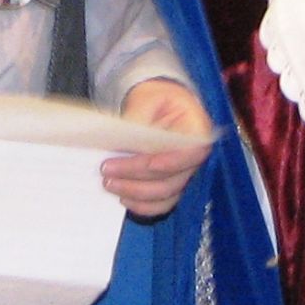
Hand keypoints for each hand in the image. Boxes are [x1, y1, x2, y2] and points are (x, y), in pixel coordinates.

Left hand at [105, 78, 213, 219]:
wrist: (158, 104)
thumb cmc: (156, 99)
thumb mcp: (148, 97)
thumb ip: (139, 118)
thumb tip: (123, 142)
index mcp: (198, 130)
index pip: (190, 153)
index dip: (169, 162)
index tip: (146, 163)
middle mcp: (195, 157)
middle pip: (173, 178)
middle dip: (137, 177)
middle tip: (107, 170)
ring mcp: (185, 175)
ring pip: (166, 195)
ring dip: (136, 193)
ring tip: (109, 183)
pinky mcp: (173, 186)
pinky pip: (162, 204)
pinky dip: (142, 206)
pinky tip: (123, 198)